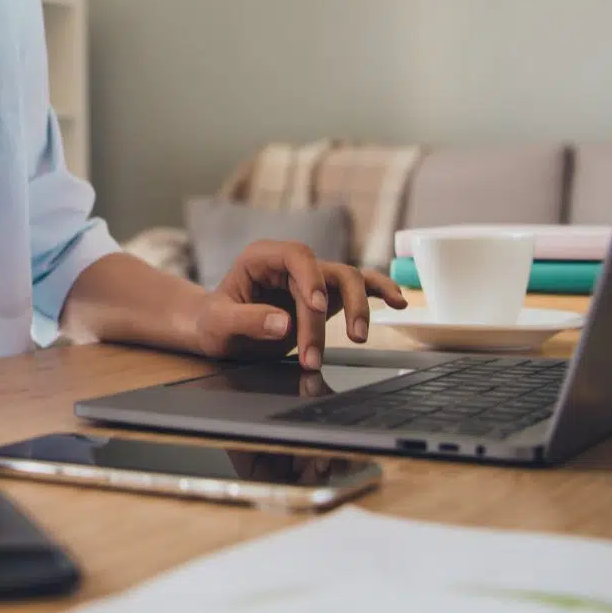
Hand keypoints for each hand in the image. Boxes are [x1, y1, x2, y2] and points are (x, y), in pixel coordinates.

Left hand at [192, 241, 408, 369]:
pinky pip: (358, 288)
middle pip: (327, 273)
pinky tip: (398, 302)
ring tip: (358, 338)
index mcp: (263, 258)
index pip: (297, 256)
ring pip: (349, 280)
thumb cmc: (213, 323)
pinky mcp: (325, 296)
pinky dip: (379, 292)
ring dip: (357, 310)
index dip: (310, 277)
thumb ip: (247, 320)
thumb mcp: (219, 324)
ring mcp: (312, 278)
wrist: (217, 332)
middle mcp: (291, 263)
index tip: (314, 305)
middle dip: (326, 315)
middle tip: (314, 356)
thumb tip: (283, 322)